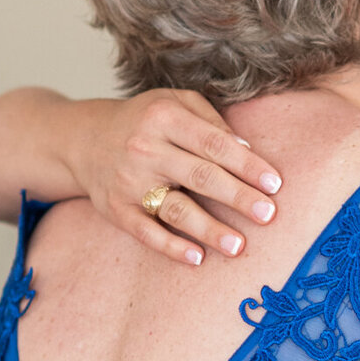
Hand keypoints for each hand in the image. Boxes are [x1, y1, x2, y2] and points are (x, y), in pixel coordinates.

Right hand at [67, 91, 283, 266]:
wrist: (85, 139)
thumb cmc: (145, 121)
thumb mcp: (176, 102)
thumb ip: (212, 120)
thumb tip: (247, 150)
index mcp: (164, 117)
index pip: (214, 144)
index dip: (247, 165)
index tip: (274, 184)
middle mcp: (144, 148)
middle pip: (200, 176)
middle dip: (237, 197)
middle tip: (268, 214)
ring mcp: (128, 182)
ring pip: (175, 208)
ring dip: (209, 229)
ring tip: (239, 245)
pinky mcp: (115, 209)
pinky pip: (145, 232)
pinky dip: (171, 247)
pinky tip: (197, 258)